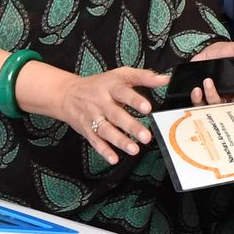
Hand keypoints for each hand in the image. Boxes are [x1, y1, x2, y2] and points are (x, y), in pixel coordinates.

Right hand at [54, 66, 168, 165]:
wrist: (67, 94)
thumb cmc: (99, 84)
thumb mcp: (120, 74)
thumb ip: (143, 76)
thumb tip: (165, 79)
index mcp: (110, 87)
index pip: (123, 92)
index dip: (134, 100)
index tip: (147, 108)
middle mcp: (101, 103)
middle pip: (116, 115)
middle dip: (131, 127)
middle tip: (146, 136)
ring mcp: (93, 118)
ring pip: (106, 131)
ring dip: (120, 141)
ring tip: (134, 149)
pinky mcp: (87, 131)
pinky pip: (95, 142)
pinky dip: (104, 151)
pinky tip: (114, 159)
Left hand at [189, 40, 233, 106]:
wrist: (209, 52)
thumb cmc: (224, 52)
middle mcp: (226, 94)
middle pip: (224, 104)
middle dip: (217, 97)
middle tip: (210, 83)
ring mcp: (213, 96)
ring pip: (211, 104)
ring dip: (208, 95)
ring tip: (204, 84)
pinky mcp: (201, 95)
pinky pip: (198, 102)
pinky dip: (197, 98)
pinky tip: (196, 90)